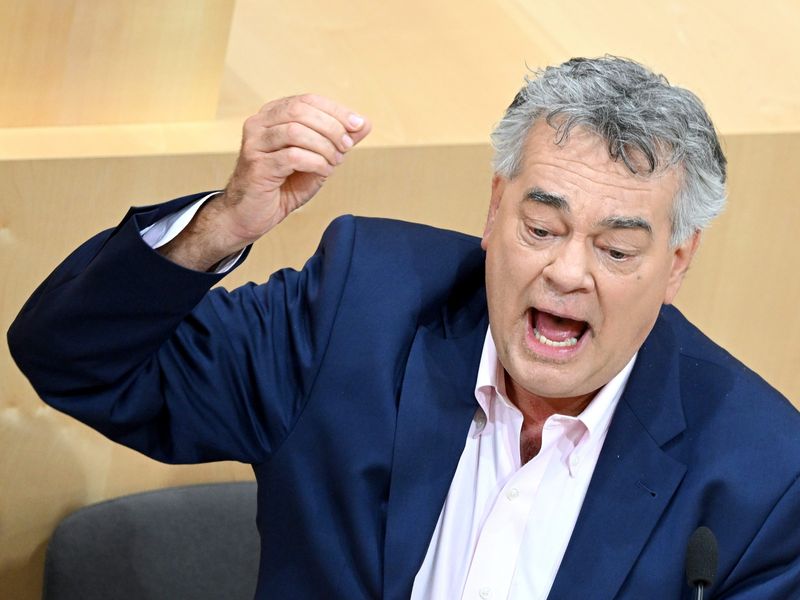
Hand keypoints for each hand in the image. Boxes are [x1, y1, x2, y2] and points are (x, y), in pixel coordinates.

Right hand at [160, 95, 369, 270]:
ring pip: (296, 131)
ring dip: (324, 146)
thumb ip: (337, 141)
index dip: (336, 110)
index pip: (307, 100)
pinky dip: (315, 162)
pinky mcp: (256, 165)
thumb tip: (364, 124)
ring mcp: (254, 143)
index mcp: (272, 115)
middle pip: (301, 111)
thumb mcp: (317, 160)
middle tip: (347, 147)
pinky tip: (323, 171)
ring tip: (334, 162)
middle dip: (331, 128)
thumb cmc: (282, 187)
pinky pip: (292, 156)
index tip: (358, 125)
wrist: (250, 216)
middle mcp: (259, 124)